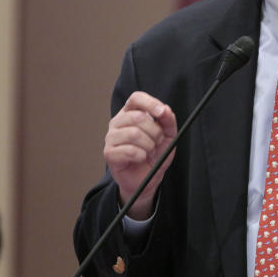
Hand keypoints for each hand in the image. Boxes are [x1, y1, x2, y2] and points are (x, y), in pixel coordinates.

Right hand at [103, 91, 177, 218]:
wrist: (148, 178)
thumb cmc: (155, 154)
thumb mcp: (168, 136)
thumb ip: (168, 121)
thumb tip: (166, 110)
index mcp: (131, 113)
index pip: (136, 98)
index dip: (150, 103)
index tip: (162, 112)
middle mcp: (118, 122)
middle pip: (137, 117)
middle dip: (155, 131)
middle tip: (158, 141)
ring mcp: (111, 137)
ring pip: (133, 133)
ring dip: (149, 145)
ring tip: (150, 151)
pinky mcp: (109, 153)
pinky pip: (129, 150)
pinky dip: (141, 155)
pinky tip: (141, 158)